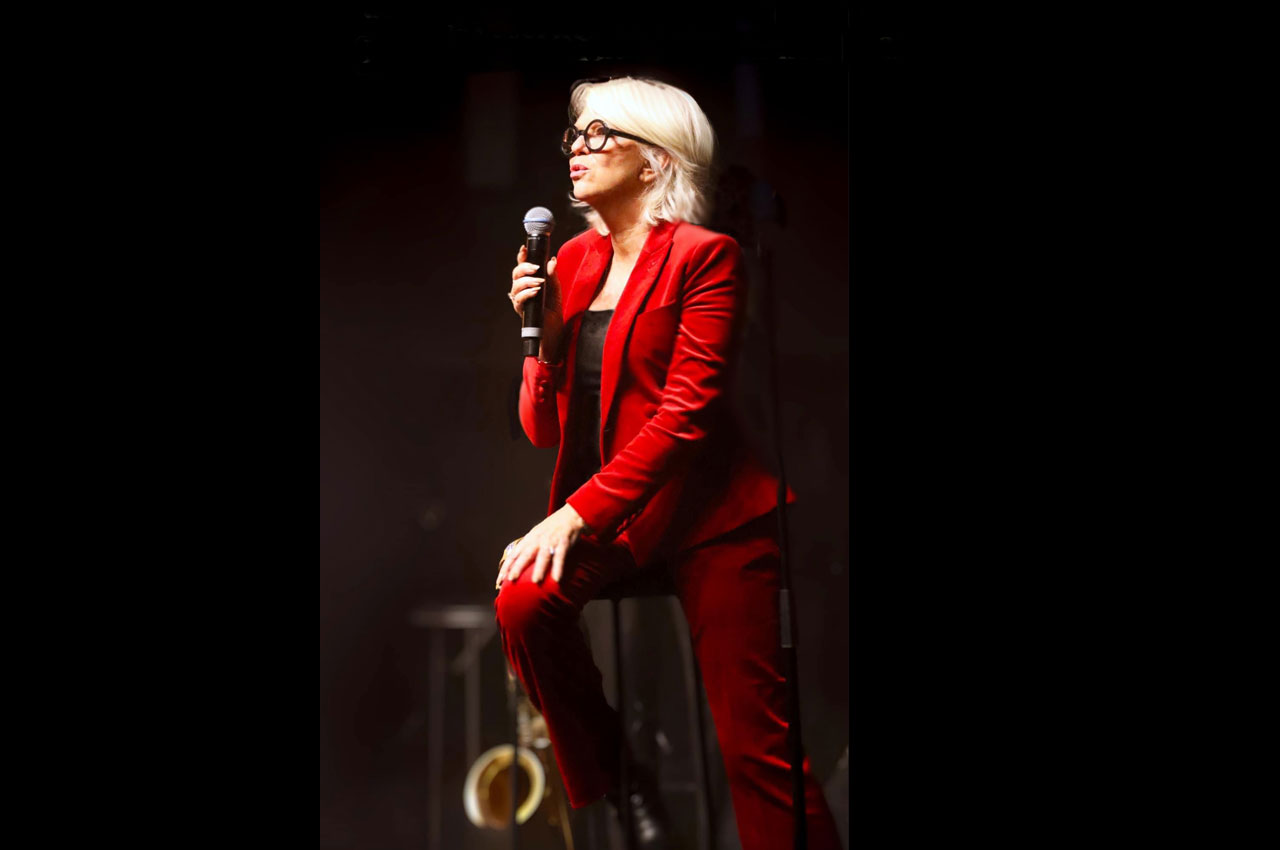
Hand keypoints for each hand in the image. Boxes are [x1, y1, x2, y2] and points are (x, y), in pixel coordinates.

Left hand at [496, 504, 589, 586]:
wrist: (571, 515)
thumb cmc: (553, 528)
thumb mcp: (537, 535)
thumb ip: (528, 548)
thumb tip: (518, 565)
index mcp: (529, 539)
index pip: (514, 554)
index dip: (506, 567)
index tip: (499, 580)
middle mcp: (538, 540)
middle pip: (526, 555)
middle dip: (517, 567)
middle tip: (510, 580)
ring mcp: (550, 541)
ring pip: (543, 556)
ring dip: (539, 568)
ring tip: (535, 581)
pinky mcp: (564, 543)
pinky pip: (560, 557)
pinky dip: (558, 567)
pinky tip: (557, 579)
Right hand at [509, 244, 563, 361]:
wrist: (554, 327)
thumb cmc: (553, 307)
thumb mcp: (555, 287)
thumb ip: (552, 274)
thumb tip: (552, 260)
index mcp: (528, 281)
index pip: (522, 266)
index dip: (521, 257)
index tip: (524, 248)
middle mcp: (521, 289)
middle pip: (515, 274)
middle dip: (524, 268)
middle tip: (536, 268)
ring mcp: (520, 300)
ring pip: (515, 286)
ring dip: (527, 281)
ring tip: (539, 282)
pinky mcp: (521, 311)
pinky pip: (519, 300)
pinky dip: (527, 294)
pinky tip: (536, 291)